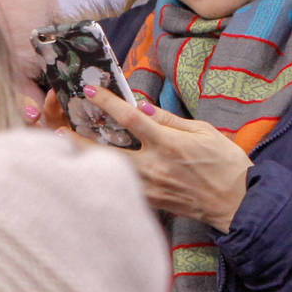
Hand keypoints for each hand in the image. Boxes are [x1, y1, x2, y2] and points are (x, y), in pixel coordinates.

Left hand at [76, 86, 251, 231]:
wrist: (235, 202)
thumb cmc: (224, 162)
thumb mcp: (204, 131)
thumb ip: (170, 119)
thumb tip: (142, 106)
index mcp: (169, 144)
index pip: (131, 119)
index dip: (108, 103)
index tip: (89, 90)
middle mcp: (154, 166)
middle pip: (105, 151)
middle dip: (77, 137)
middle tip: (56, 124)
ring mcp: (148, 187)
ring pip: (106, 170)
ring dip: (84, 156)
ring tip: (65, 142)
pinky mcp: (148, 201)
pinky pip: (120, 184)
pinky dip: (103, 173)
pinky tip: (92, 163)